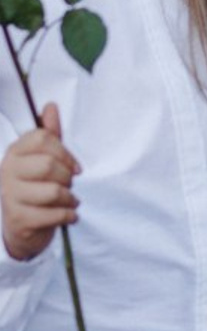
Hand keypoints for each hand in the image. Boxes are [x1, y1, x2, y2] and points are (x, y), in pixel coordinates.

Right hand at [1, 104, 79, 261]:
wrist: (24, 225)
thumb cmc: (38, 184)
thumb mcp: (44, 156)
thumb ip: (50, 133)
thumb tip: (50, 106)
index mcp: (15, 151)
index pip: (42, 138)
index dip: (65, 152)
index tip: (75, 166)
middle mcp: (7, 172)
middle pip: (48, 165)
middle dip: (67, 176)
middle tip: (70, 184)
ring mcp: (9, 196)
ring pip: (52, 192)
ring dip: (69, 197)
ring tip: (70, 199)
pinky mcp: (17, 220)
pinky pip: (52, 215)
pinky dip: (67, 215)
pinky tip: (70, 214)